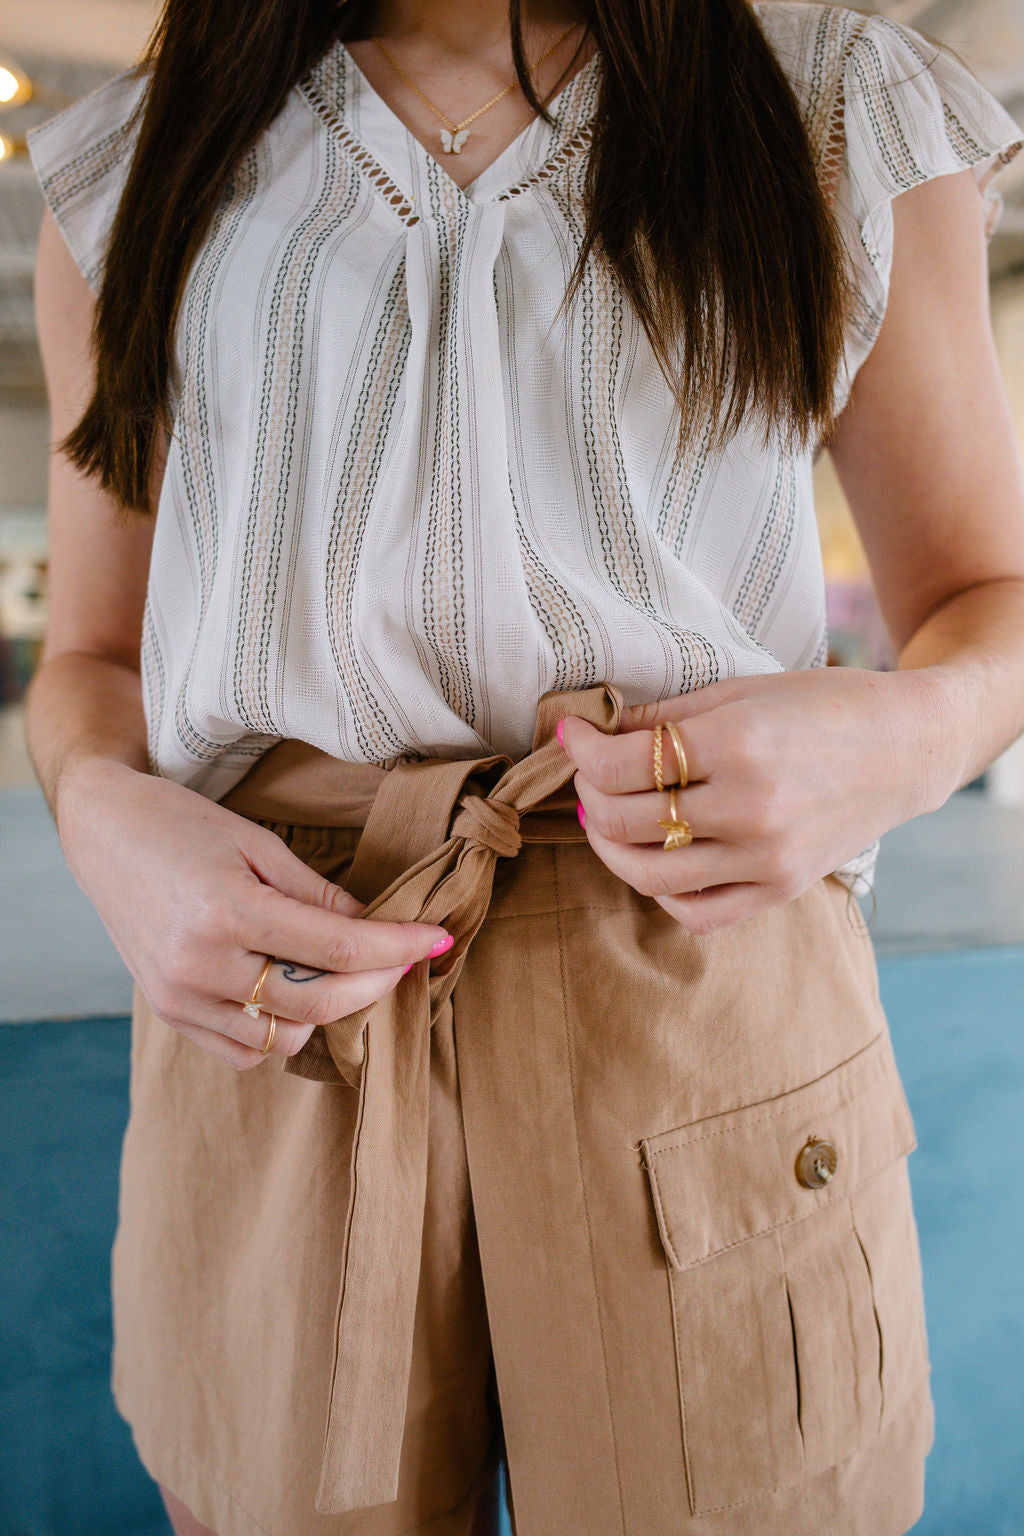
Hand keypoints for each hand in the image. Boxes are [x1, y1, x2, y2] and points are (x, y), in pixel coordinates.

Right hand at [56, 759, 451, 1067]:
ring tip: (336, 971)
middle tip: (401, 958)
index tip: (438, 940)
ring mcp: (180, 997)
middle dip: (376, 984)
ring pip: (284, 1039)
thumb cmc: (183, 826)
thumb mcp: (258, 843)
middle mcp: (199, 964)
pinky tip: (288, 992)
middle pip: (319, 1004)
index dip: (398, 948)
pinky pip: (244, 1053)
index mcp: (227, 910)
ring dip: (326, 1012)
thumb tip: (377, 930)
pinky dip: (278, 1032)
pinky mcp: (169, 1015)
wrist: (103, 833)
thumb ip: (319, 894)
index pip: (338, 950)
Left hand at [561, 667, 949, 933]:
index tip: (571, 736)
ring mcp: (767, 857)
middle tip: (588, 776)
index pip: (624, 763)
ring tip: (605, 820)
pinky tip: (654, 858)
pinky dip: (661, 892)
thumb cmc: (823, 705)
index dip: (582, 750)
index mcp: (739, 743)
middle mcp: (751, 807)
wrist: (906, 748)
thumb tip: (595, 733)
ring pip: (652, 875)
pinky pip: (697, 912)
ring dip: (610, 848)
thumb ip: (665, 716)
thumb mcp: (742, 691)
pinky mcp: (781, 889)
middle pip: (627, 820)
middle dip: (590, 796)